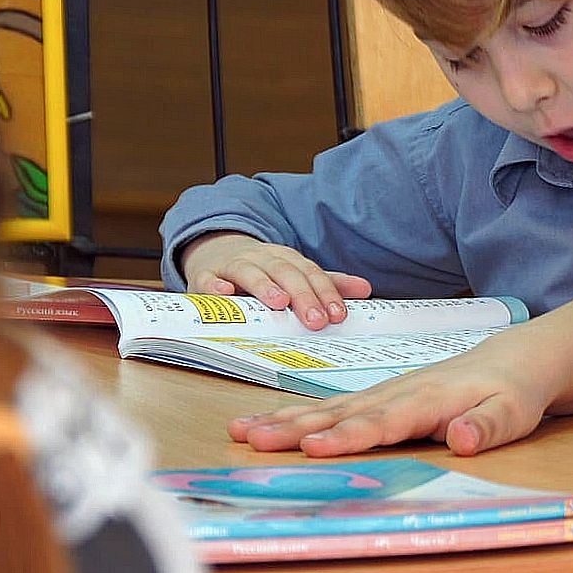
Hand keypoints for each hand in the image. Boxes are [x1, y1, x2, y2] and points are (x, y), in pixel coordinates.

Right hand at [179, 231, 372, 330]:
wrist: (217, 252)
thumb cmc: (264, 271)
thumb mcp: (295, 273)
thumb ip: (327, 282)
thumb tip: (366, 288)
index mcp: (287, 259)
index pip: (311, 274)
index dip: (325, 293)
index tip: (338, 315)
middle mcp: (263, 258)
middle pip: (285, 273)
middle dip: (302, 296)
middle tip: (315, 320)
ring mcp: (233, 265)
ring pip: (250, 272)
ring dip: (265, 286)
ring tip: (279, 303)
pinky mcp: (206, 275)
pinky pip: (208, 279)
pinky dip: (215, 285)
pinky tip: (224, 293)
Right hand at [228, 338, 549, 456]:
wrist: (517, 358)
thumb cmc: (515, 391)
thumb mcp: (514, 412)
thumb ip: (487, 426)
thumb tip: (460, 439)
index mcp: (428, 400)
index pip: (382, 423)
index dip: (348, 438)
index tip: (314, 450)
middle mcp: (398, 393)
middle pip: (341, 414)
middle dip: (295, 429)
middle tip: (251, 440)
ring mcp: (386, 393)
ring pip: (329, 409)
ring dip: (285, 422)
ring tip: (241, 432)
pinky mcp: (381, 398)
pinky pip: (334, 408)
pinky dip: (299, 417)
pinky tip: (269, 426)